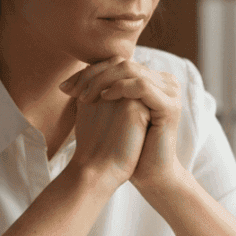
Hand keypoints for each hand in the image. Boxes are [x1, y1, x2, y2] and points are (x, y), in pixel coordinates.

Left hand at [60, 57, 182, 190]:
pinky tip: (104, 97)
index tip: (65, 88)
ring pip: (131, 70)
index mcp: (151, 79)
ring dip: (103, 80)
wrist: (148, 172)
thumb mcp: (108, 111)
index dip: (89, 72)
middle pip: (123, 63)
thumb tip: (68, 79)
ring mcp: (170, 92)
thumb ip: (98, 91)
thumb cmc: (125, 146)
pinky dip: (120, 88)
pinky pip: (142, 86)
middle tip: (72, 91)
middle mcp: (164, 81)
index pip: (116, 63)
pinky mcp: (170, 106)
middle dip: (92, 75)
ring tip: (86, 97)